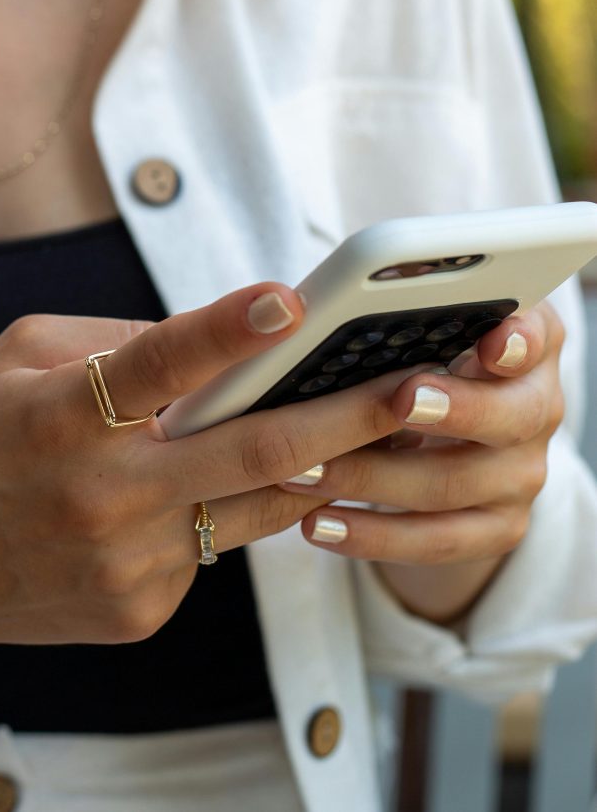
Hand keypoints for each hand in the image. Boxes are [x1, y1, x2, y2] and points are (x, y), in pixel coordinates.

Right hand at [0, 283, 420, 668]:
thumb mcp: (13, 360)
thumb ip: (111, 345)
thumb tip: (215, 345)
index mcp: (59, 418)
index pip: (152, 366)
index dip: (223, 332)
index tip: (289, 301)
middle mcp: (98, 495)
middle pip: (247, 453)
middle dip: (342, 418)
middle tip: (409, 388)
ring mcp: (125, 564)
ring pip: (253, 510)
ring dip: (309, 466)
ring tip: (358, 429)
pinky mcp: (140, 610)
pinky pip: (208, 548)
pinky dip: (222, 510)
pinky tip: (205, 490)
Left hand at [278, 301, 565, 580]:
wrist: (445, 437)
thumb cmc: (413, 358)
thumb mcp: (419, 325)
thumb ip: (404, 310)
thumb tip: (321, 300)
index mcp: (523, 344)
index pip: (534, 337)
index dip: (517, 342)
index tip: (491, 341)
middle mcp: (536, 409)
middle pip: (510, 416)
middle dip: (454, 409)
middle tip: (399, 401)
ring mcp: (520, 475)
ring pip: (453, 484)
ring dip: (373, 478)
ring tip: (305, 471)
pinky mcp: (496, 528)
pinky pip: (436, 540)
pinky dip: (373, 535)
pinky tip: (318, 523)